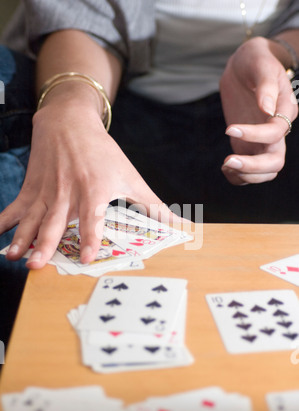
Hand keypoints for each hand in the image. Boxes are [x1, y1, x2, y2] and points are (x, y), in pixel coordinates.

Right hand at [0, 91, 176, 268]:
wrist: (69, 122)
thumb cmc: (104, 153)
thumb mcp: (130, 176)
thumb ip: (153, 205)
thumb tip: (181, 225)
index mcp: (93, 189)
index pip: (91, 218)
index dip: (88, 237)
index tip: (85, 257)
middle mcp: (67, 192)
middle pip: (54, 222)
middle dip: (44, 244)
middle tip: (37, 264)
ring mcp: (46, 191)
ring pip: (32, 218)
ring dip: (21, 238)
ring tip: (13, 256)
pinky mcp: (31, 188)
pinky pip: (16, 207)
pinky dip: (5, 222)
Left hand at [220, 36, 297, 184]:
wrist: (245, 66)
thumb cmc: (255, 61)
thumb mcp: (261, 63)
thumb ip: (266, 85)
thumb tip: (268, 109)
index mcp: (285, 111)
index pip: (276, 133)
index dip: (254, 135)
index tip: (230, 129)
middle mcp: (276, 131)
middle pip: (275, 162)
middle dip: (253, 167)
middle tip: (228, 161)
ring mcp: (263, 141)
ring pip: (266, 172)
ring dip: (246, 175)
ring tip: (226, 164)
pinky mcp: (249, 146)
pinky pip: (250, 171)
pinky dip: (238, 176)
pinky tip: (225, 167)